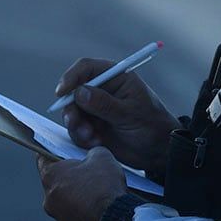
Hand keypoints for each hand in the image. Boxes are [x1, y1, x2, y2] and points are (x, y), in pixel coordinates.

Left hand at [37, 147, 126, 220]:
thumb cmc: (104, 186)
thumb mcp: (102, 156)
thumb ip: (91, 152)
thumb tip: (92, 157)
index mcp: (50, 175)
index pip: (43, 158)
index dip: (54, 153)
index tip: (64, 152)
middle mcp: (49, 197)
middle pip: (55, 181)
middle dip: (69, 176)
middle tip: (87, 172)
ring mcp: (58, 216)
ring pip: (64, 200)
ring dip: (76, 195)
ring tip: (97, 191)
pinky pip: (74, 215)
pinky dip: (83, 210)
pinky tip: (99, 207)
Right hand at [56, 58, 175, 178]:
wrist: (158, 152)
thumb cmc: (152, 125)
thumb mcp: (131, 113)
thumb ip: (105, 104)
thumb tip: (80, 92)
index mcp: (114, 77)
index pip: (86, 68)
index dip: (71, 77)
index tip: (62, 92)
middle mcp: (101, 90)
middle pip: (73, 91)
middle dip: (71, 108)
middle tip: (74, 123)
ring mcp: (94, 109)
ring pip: (72, 112)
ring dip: (77, 126)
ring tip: (92, 137)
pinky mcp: (91, 127)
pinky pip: (76, 130)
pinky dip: (82, 138)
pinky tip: (97, 143)